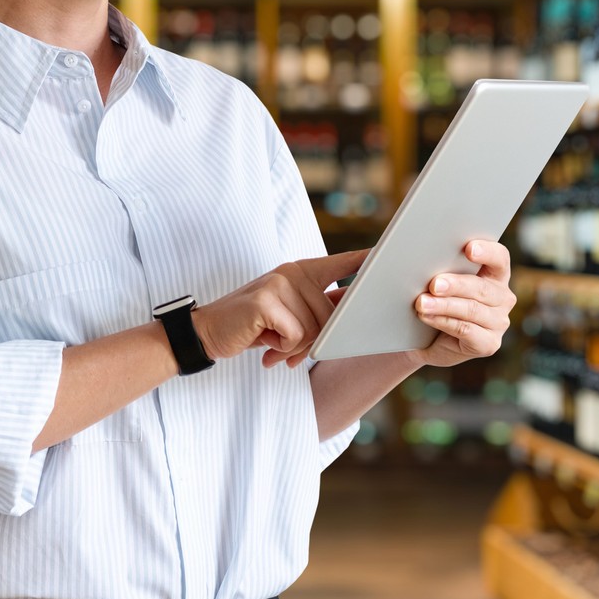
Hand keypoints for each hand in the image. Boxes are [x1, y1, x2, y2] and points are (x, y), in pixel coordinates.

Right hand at [192, 249, 370, 370]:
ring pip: (314, 330)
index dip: (365, 259)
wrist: (209, 332)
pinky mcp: (266, 301)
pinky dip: (280, 347)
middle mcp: (292, 272)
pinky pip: (295, 336)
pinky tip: (263, 342)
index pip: (340, 262)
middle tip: (286, 346)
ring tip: (272, 342)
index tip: (389, 250)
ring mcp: (279, 284)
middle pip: (329, 317)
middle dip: (311, 342)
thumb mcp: (289, 314)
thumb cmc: (254, 326)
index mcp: (301, 271)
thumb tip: (353, 314)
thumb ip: (318, 310)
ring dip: (294, 347)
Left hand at [405, 238, 514, 369]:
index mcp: (496, 275)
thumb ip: (443, 269)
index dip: (487, 252)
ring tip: (422, 302)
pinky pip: (465, 330)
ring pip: (471, 309)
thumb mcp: (441, 283)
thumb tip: (428, 259)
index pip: (500, 258)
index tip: (468, 249)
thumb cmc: (435, 301)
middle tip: (434, 284)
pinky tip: (426, 317)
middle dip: (455, 284)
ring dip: (444, 305)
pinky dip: (443, 321)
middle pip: (482, 287)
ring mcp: (498, 322)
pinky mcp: (488, 343)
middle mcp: (502, 298)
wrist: (425, 339)